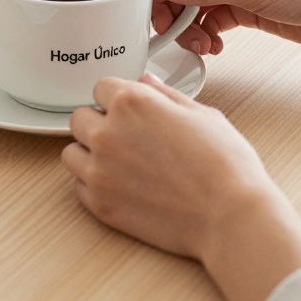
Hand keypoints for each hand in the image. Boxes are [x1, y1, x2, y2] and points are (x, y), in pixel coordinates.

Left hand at [63, 74, 300, 300]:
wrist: (229, 216)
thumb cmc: (224, 165)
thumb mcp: (201, 114)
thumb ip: (165, 95)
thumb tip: (147, 83)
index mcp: (131, 103)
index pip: (101, 87)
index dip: (118, 97)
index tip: (128, 109)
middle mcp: (107, 133)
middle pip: (80, 118)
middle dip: (99, 123)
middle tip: (126, 137)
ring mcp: (99, 170)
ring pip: (72, 153)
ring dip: (89, 153)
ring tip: (120, 162)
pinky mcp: (99, 203)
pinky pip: (78, 186)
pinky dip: (93, 184)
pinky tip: (121, 185)